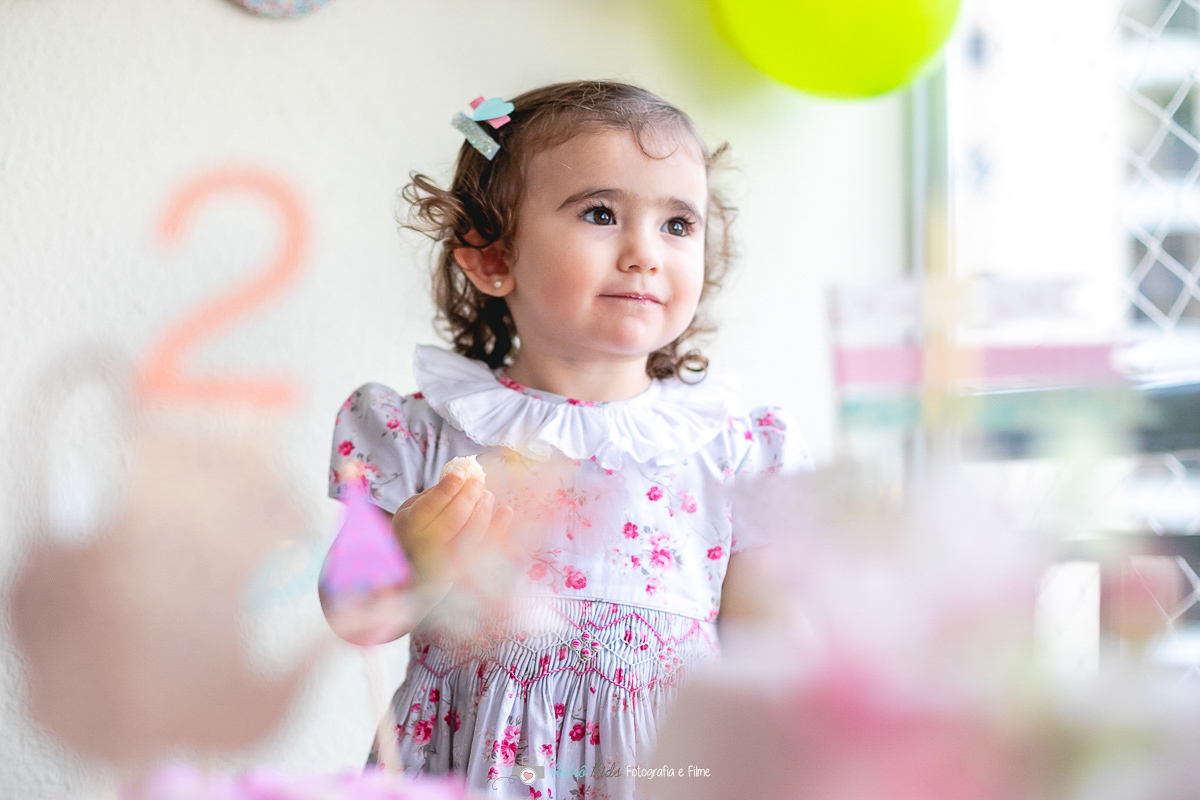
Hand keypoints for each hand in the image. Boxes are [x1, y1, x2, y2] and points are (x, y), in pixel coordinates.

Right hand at [391, 472, 513, 590]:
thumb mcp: (415, 506)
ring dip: (482, 512)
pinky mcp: (463, 570)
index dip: (446, 490)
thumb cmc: (419, 526)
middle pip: (451, 522)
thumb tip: (463, 475)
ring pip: (469, 536)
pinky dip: (498, 529)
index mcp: (409, 527)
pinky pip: (484, 549)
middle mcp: (424, 548)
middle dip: (468, 498)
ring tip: (487, 495)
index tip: (460, 475)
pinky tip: (506, 510)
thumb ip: (435, 494)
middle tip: (477, 481)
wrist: (415, 562)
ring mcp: (444, 562)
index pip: (428, 508)